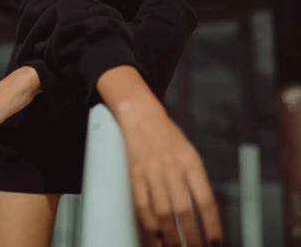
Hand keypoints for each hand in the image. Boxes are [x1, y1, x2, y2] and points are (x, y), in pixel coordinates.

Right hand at [116, 98, 222, 246]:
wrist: (141, 117)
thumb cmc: (168, 137)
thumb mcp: (189, 153)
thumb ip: (197, 180)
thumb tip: (205, 214)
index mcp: (190, 162)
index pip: (205, 200)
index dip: (212, 225)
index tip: (216, 241)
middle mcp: (172, 168)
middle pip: (184, 211)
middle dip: (191, 238)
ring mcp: (152, 172)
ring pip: (163, 212)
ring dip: (171, 236)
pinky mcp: (135, 175)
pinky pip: (143, 205)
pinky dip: (150, 224)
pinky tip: (156, 235)